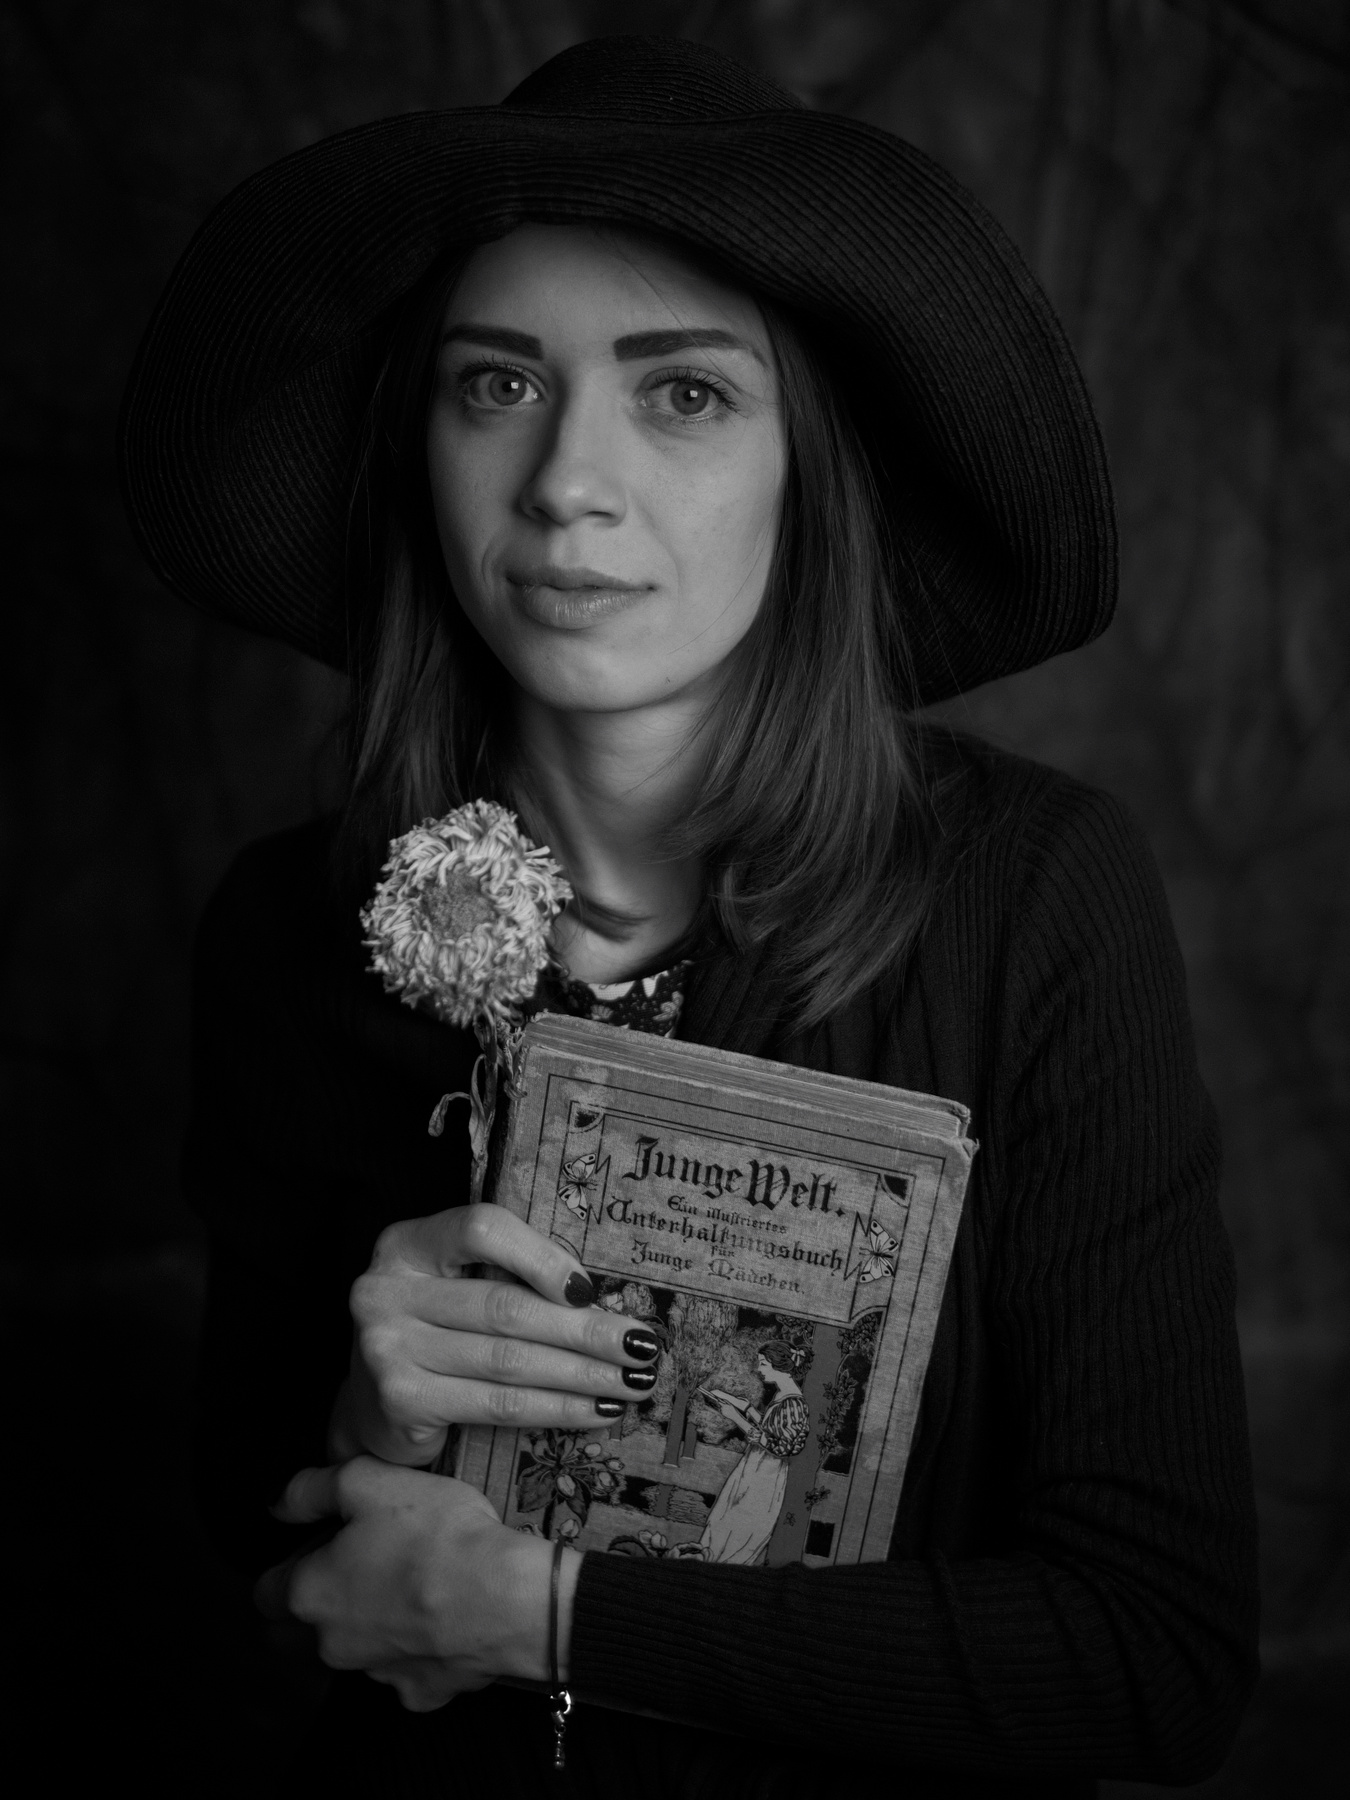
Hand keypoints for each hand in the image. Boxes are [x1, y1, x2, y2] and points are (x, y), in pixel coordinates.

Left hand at [255, 1458, 578, 1710]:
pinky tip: (440, 1620)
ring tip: (407, 1586)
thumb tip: (278, 1504)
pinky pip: (406, 1671)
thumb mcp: (368, 1481)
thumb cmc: (434, 1535)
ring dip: (368, 1626)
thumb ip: (311, 1489)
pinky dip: (416, 1650)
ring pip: (354, 1652)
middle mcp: (331, 1645)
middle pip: (299, 1635)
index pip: (265, 1592)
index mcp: (310, 1595)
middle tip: (355, 1570)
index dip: (287, 1564)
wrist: (504, 1597)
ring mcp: (376, 1675)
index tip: (318, 1544)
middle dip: (314, 1609)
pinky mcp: (420, 1693)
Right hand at [335, 1203, 660, 1464]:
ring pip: (509, 1361)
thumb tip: (598, 1299)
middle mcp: (386, 1289)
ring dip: (583, 1374)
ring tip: (633, 1382)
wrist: (370, 1404)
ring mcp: (387, 1347)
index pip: (481, 1229)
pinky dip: (557, 1409)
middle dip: (586, 1331)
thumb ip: (507, 1277)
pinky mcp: (401, 1400)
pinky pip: (498, 1405)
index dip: (541, 1256)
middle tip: (642, 1346)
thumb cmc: (434, 1332)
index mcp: (406, 1243)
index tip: (589, 1289)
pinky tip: (596, 1411)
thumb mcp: (455, 1285)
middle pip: (506, 1306)